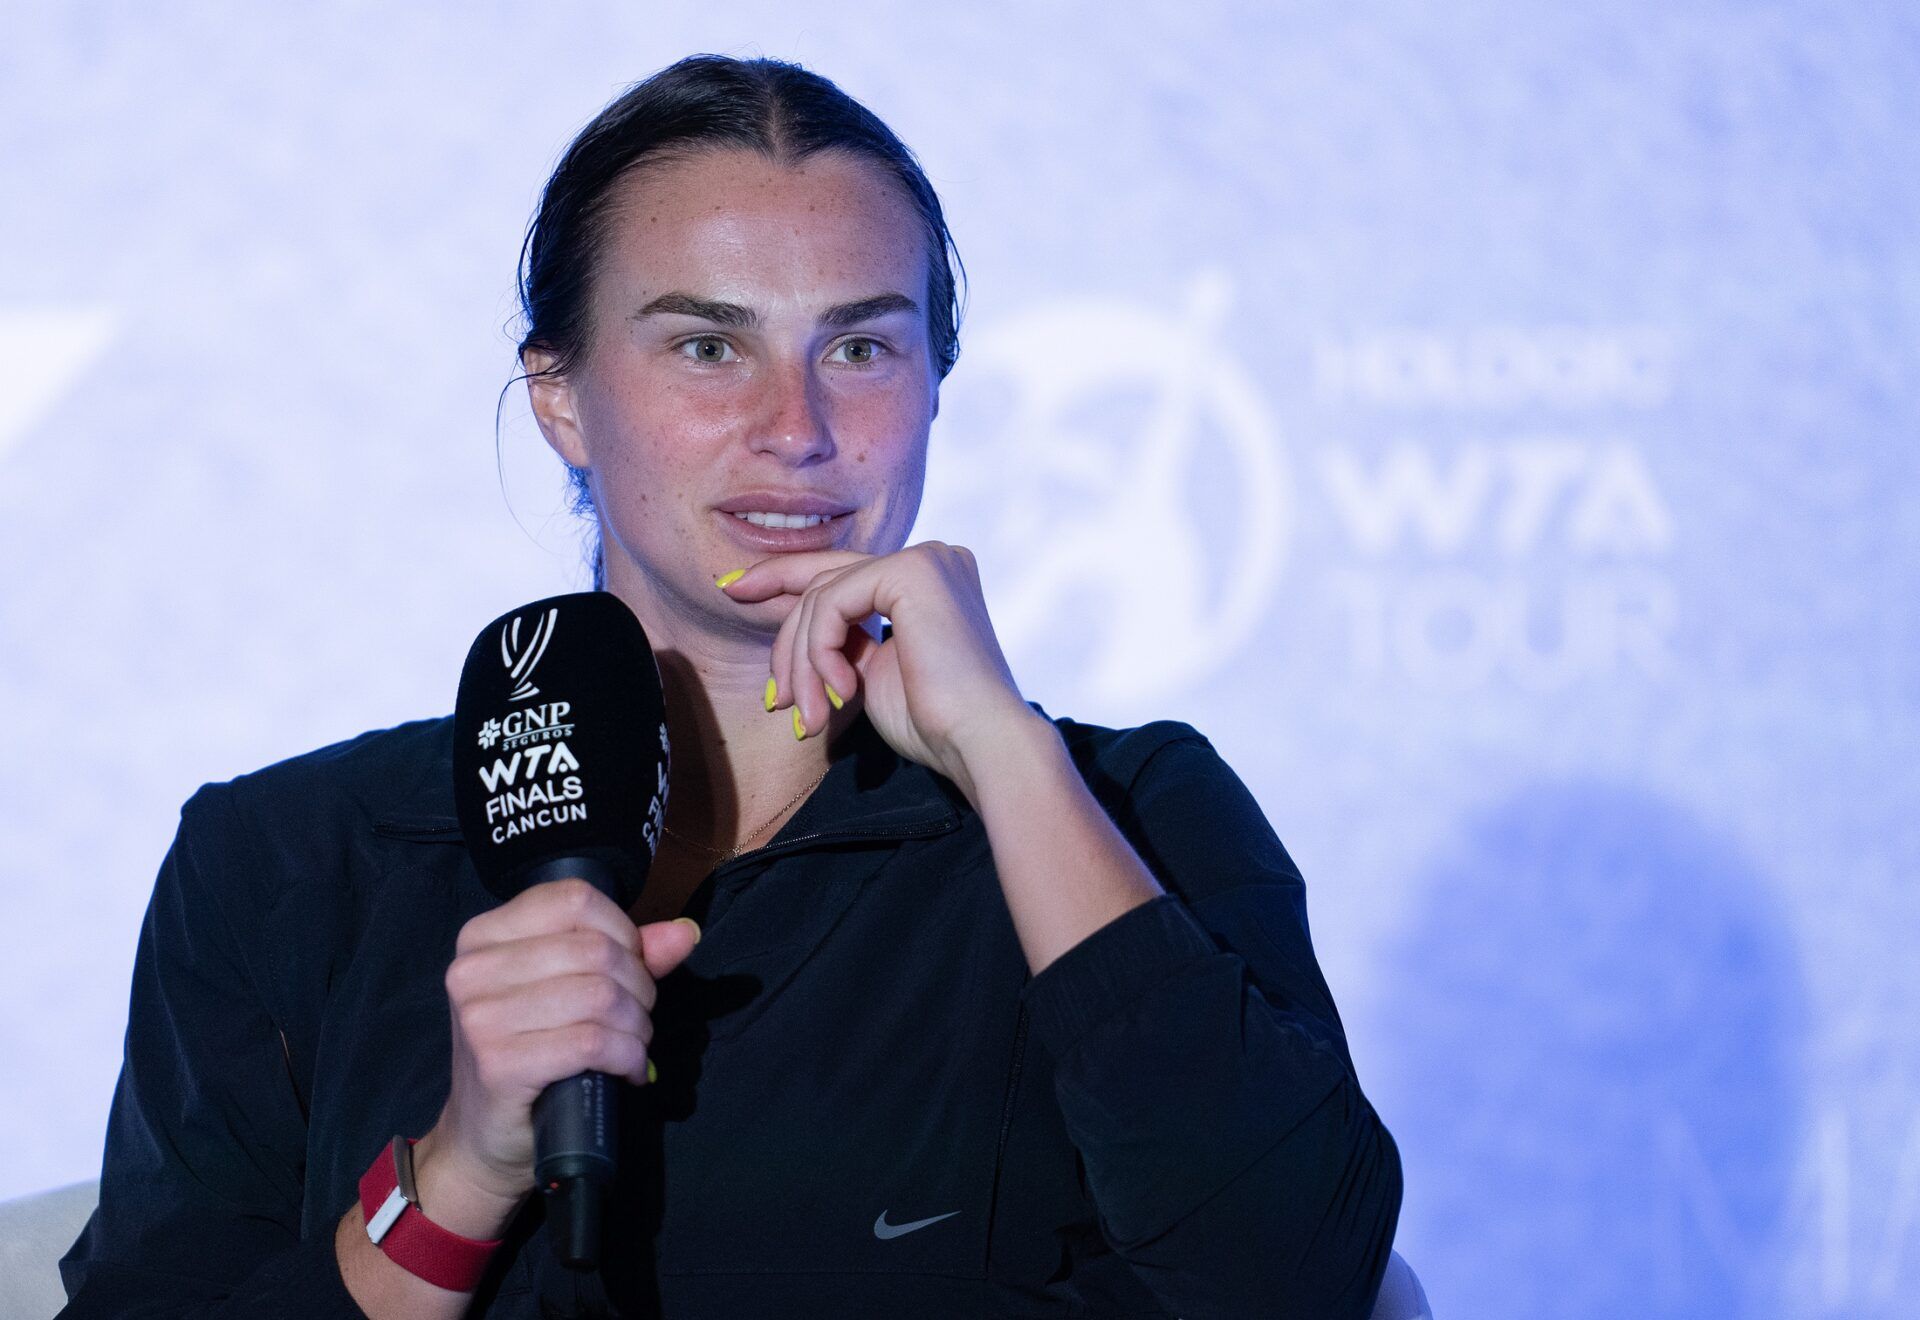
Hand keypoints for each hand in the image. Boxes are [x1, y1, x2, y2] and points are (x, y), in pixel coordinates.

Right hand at [428, 879, 698, 1205]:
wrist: (485, 1138)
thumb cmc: (531, 1055)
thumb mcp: (571, 991)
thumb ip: (627, 954)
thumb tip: (686, 931)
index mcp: (484, 935)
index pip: (576, 899)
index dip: (622, 932)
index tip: (630, 969)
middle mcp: (473, 968)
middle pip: (596, 949)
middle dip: (639, 987)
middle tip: (637, 1019)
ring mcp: (481, 1016)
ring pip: (600, 995)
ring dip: (637, 1026)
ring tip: (632, 1045)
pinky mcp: (499, 1063)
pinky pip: (592, 1042)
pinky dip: (627, 1056)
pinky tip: (628, 1070)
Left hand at [718, 542, 1041, 796]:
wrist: (980, 745)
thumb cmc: (934, 724)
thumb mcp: (873, 670)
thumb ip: (844, 638)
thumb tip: (793, 634)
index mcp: (928, 577)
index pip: (841, 570)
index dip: (781, 576)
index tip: (732, 588)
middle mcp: (931, 557)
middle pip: (825, 580)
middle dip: (785, 638)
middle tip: (774, 700)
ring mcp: (925, 559)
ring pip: (822, 597)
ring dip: (802, 664)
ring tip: (808, 717)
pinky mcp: (913, 571)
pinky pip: (831, 604)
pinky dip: (819, 653)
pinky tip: (838, 695)